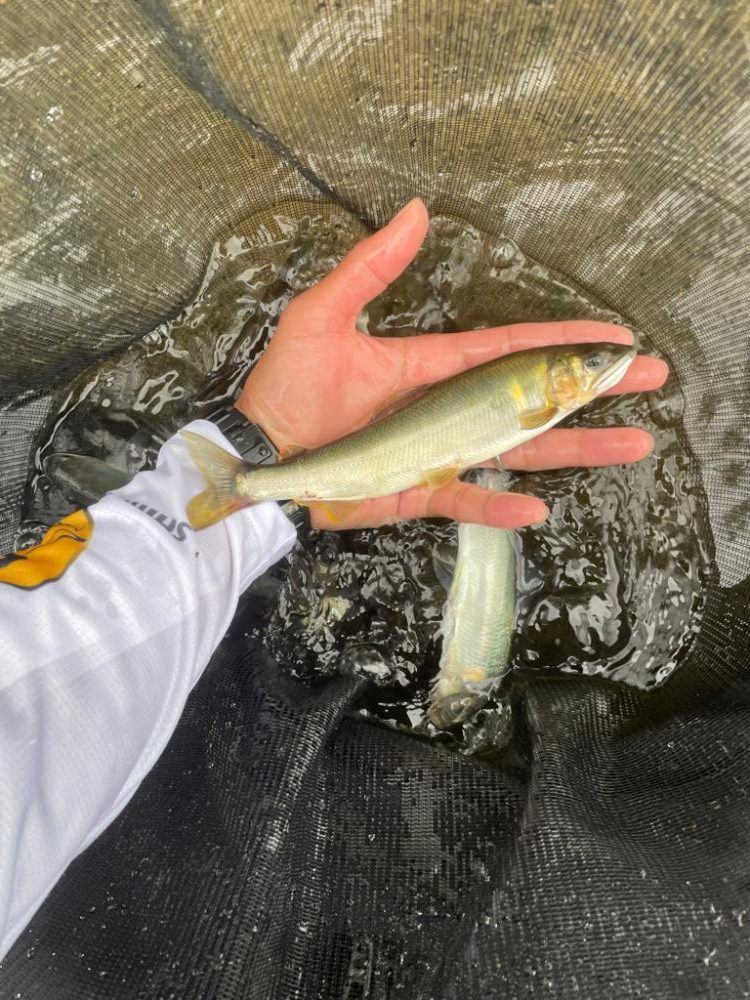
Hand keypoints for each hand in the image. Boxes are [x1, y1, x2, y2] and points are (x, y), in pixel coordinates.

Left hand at [236, 199, 666, 529]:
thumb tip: (414, 210)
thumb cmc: (287, 386)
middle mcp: (447, 408)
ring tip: (632, 444)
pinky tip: (539, 511)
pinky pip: (468, 501)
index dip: (559, 338)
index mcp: (431, 365)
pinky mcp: (419, 493)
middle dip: (592, 391)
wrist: (261, 455)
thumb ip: (370, 269)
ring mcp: (438, 452)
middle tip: (652, 381)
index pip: (509, 347)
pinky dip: (500, 510)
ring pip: (517, 451)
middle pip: (532, 399)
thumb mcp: (322, 316)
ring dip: (572, 448)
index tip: (611, 335)